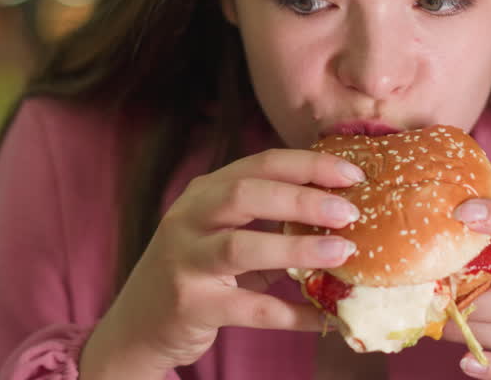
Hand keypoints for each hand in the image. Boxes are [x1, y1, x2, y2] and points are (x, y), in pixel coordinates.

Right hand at [80, 148, 363, 378]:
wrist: (138, 326)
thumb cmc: (195, 273)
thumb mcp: (223, 235)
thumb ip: (268, 222)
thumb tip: (337, 216)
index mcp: (204, 192)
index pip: (260, 164)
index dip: (309, 165)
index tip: (352, 174)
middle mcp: (189, 219)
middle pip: (246, 194)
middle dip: (303, 198)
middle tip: (349, 212)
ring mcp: (185, 261)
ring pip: (241, 246)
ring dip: (297, 248)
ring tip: (341, 252)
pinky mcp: (190, 305)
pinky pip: (249, 308)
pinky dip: (290, 312)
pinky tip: (322, 315)